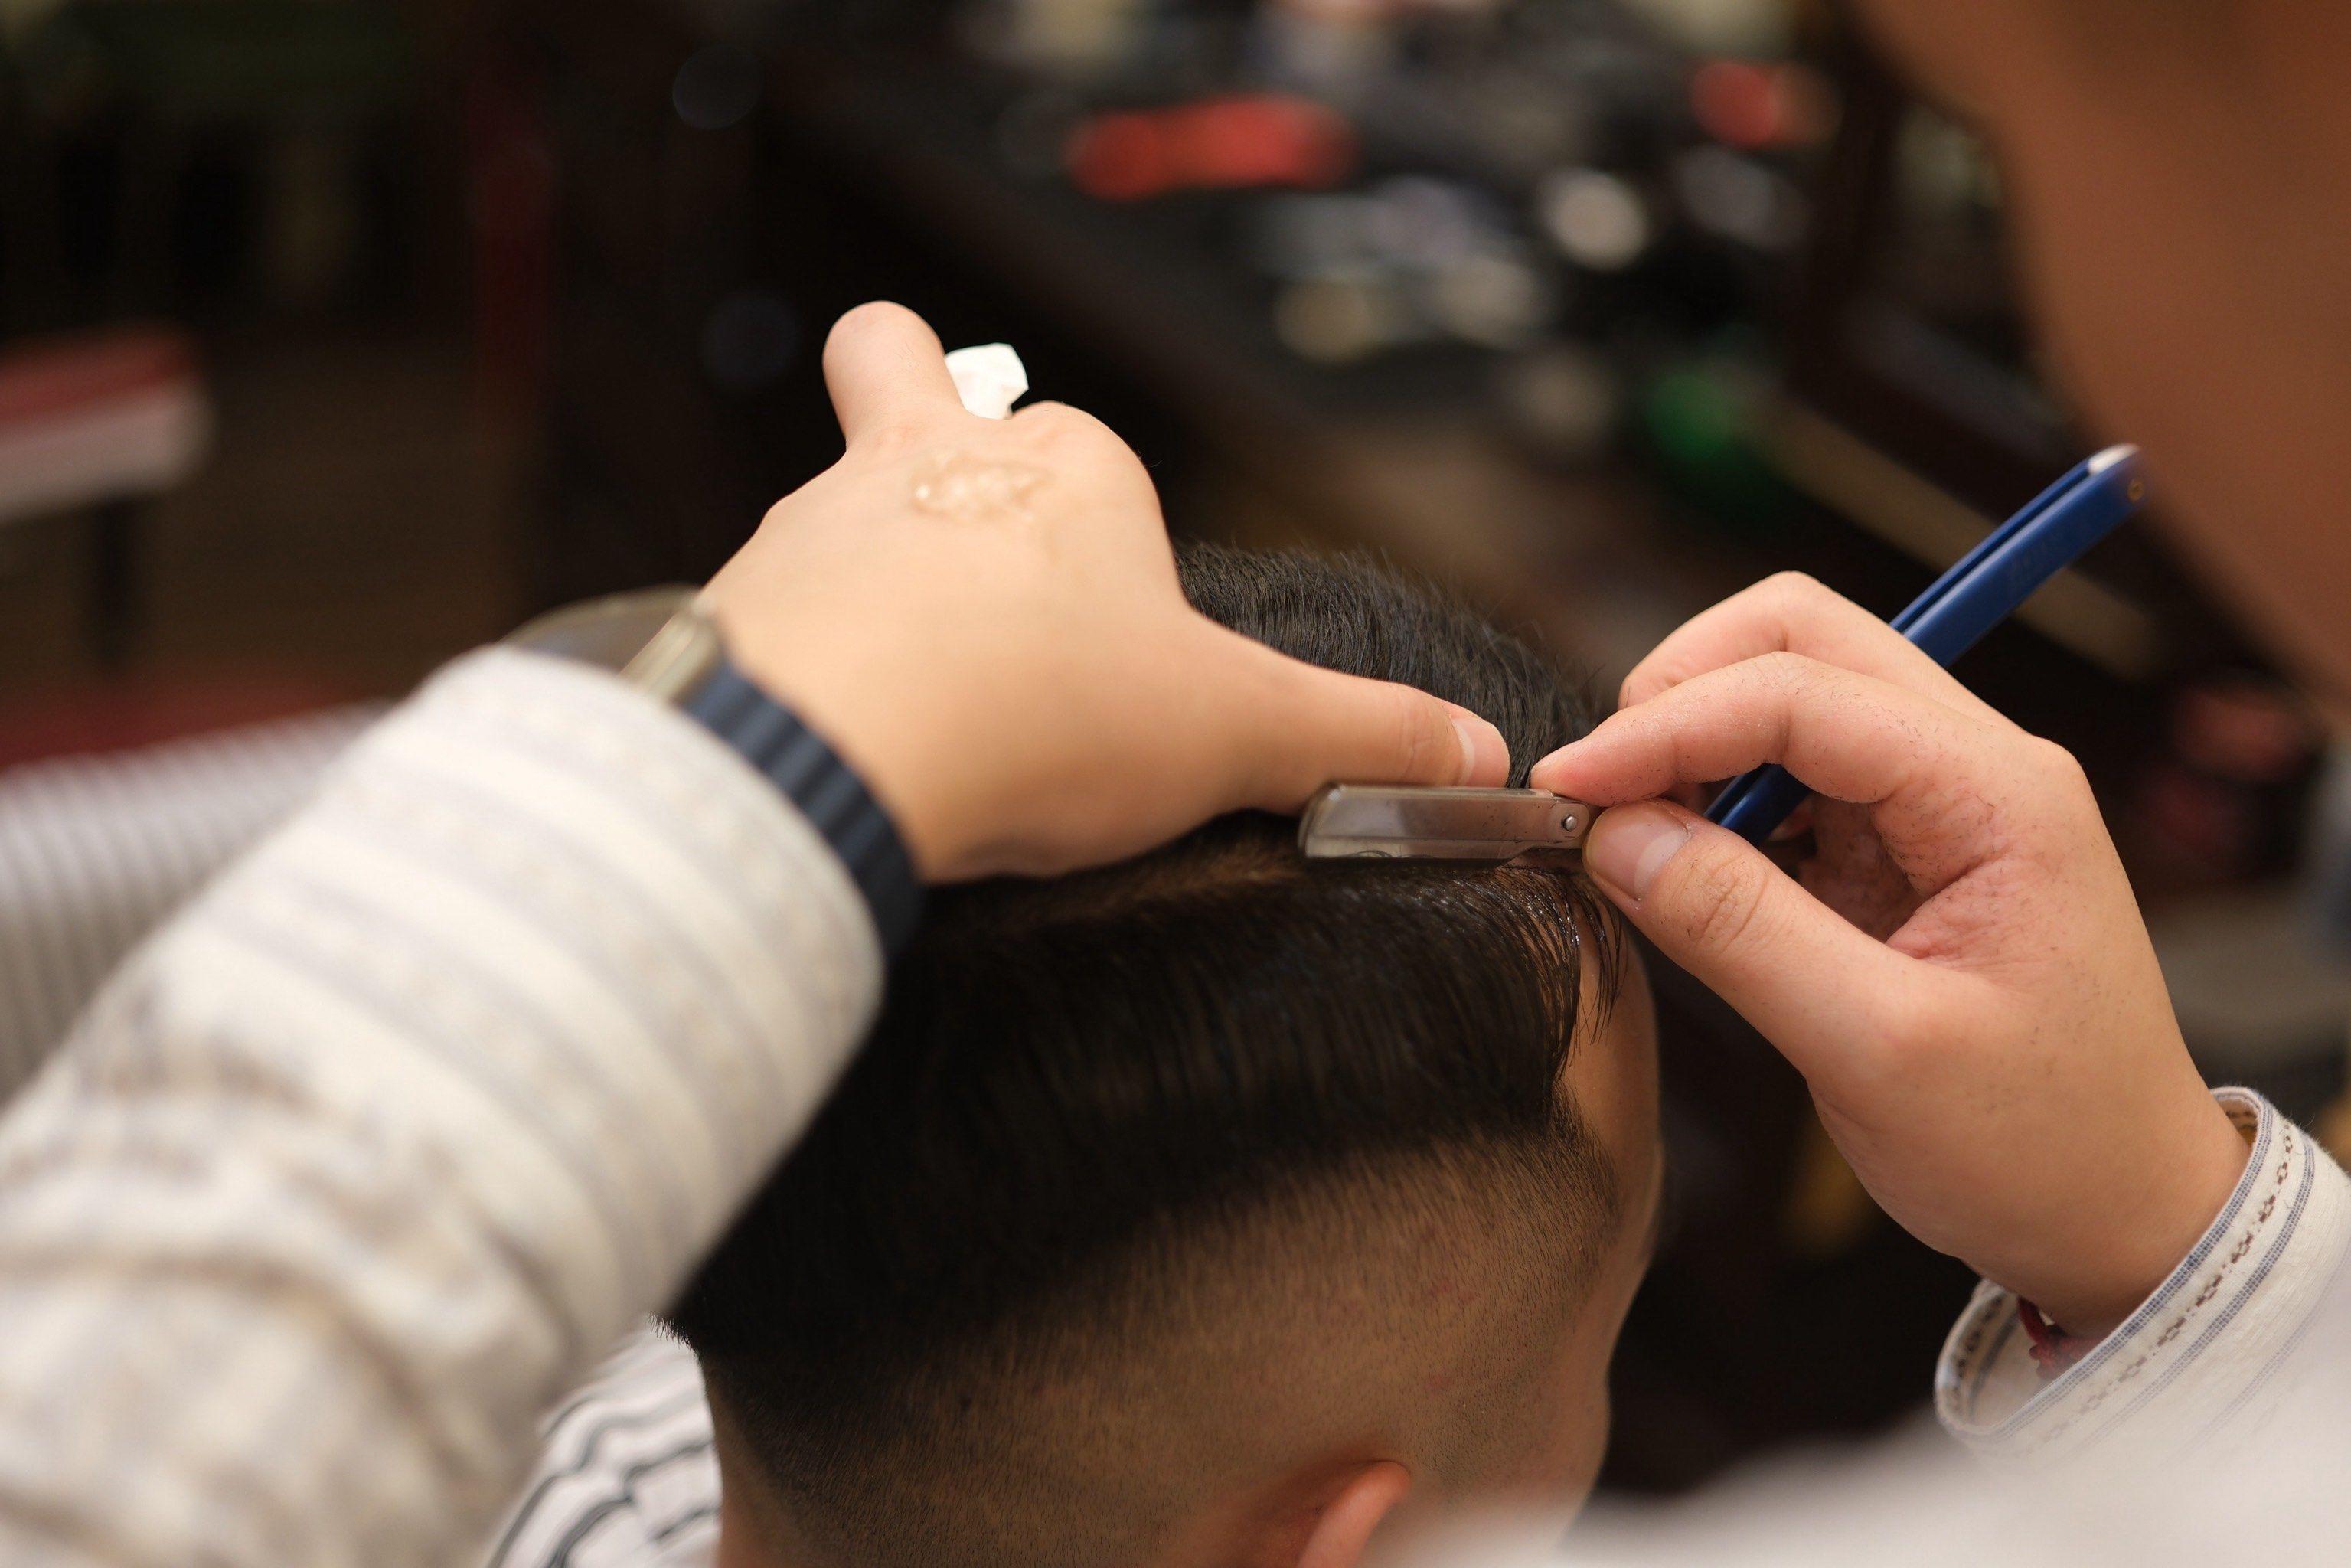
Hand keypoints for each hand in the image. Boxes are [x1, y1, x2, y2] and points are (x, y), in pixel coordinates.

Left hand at [702, 303, 1507, 880]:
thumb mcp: (1237, 731)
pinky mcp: (737, 599)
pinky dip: (797, 656)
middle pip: (905, 372)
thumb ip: (1358, 739)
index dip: (1115, 540)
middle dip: (921, 402)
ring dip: (863, 566)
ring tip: (902, 690)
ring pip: (830, 498)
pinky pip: (763, 604)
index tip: (1127, 647)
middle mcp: (932, 464)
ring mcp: (818, 525)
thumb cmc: (1043, 709)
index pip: (1095, 457)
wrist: (838, 746)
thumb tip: (1477, 755)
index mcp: (1067, 473)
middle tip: (952, 523)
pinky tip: (830, 739)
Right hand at [1531, 574, 2249, 1336]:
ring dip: (1696, 748)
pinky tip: (1686, 872)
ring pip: (1787, 695)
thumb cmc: (2039, 1149)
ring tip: (1636, 847)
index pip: (1800, 690)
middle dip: (1681, 695)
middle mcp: (1975, 766)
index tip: (1569, 788)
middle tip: (1603, 794)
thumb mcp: (1877, 1052)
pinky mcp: (1901, 845)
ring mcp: (1939, 800)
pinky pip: (1790, 776)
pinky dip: (1718, 801)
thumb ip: (1741, 932)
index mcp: (1998, 793)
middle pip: (1799, 640)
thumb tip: (1616, 838)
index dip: (1666, 725)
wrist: (2122, 1215)